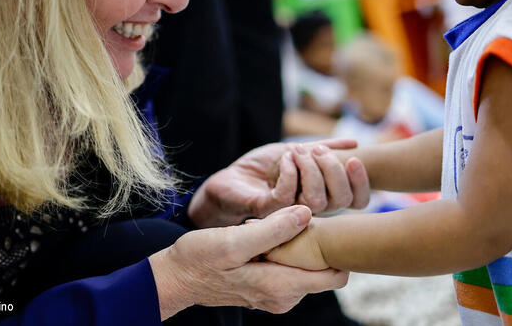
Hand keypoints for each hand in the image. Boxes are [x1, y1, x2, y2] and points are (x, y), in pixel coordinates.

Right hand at [149, 206, 347, 319]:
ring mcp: (276, 294)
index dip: (334, 248)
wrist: (175, 278)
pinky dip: (285, 250)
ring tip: (273, 224)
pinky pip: (291, 268)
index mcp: (281, 286)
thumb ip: (272, 230)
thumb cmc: (200, 258)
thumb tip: (306, 214)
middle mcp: (284, 297)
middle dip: (315, 242)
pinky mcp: (268, 288)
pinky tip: (265, 233)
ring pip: (307, 266)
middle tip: (292, 216)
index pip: (335, 275)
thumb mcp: (234, 240)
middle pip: (323, 269)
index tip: (321, 223)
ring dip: (297, 244)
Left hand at [188, 138, 369, 227]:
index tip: (356, 158)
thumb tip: (354, 144)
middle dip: (333, 169)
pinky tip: (284, 159)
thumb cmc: (264, 168)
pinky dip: (289, 171)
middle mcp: (311, 209)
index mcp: (323, 195)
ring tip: (296, 151)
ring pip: (316, 199)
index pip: (357, 199)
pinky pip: (287, 195)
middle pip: (340, 199)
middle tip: (318, 150)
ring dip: (309, 168)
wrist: (232, 179)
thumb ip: (324, 149)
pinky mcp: (268, 210)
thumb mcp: (298, 152)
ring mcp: (290, 212)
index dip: (362, 182)